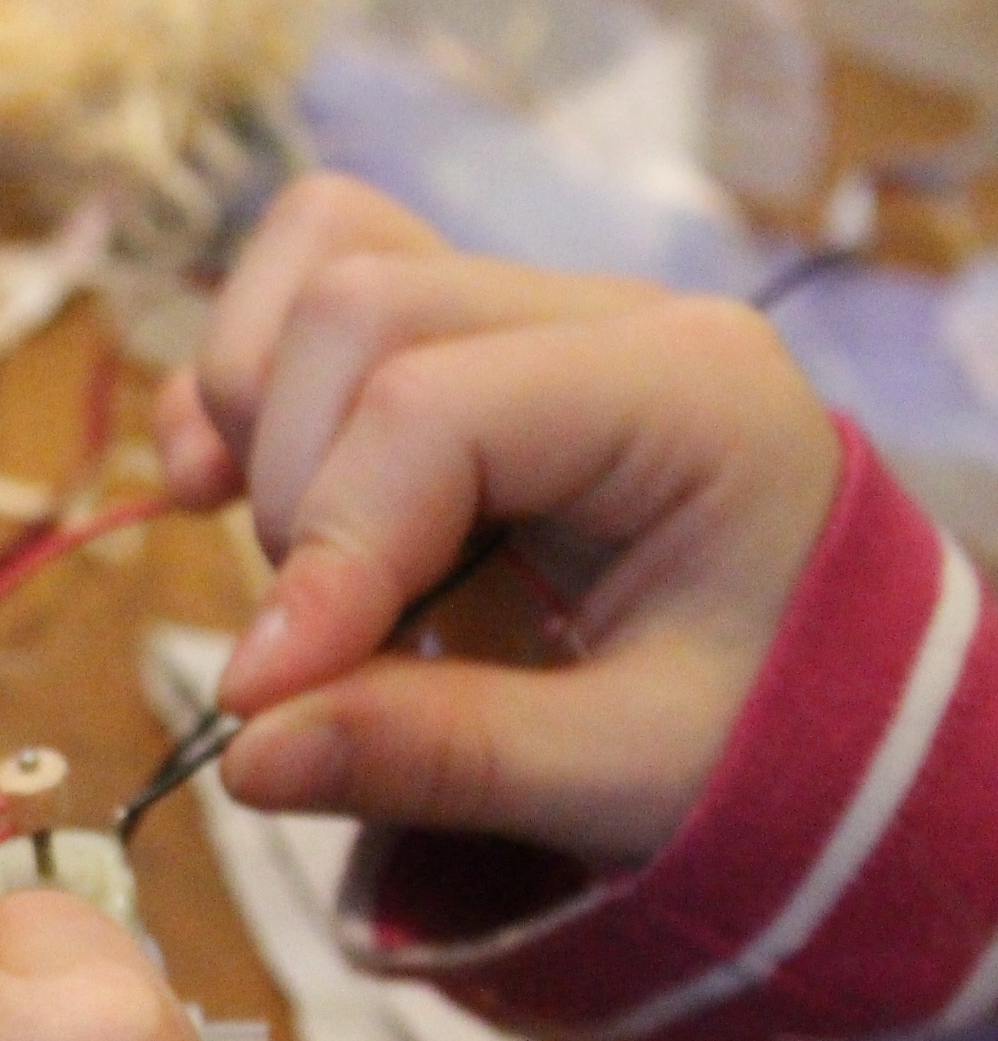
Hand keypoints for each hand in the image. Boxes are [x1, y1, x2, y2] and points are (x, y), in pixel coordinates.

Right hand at [158, 174, 841, 866]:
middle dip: (293, 491)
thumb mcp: (626, 775)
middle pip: (355, 308)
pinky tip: (220, 492)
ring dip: (256, 421)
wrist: (820, 704)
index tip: (260, 700)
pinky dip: (238, 387)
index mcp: (684, 389)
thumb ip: (443, 757)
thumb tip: (247, 758)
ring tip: (290, 567)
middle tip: (329, 647)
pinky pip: (307, 288)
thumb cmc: (759, 729)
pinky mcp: (459, 347)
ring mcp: (525, 313)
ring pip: (321, 265)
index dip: (324, 549)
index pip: (430, 406)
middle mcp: (604, 314)